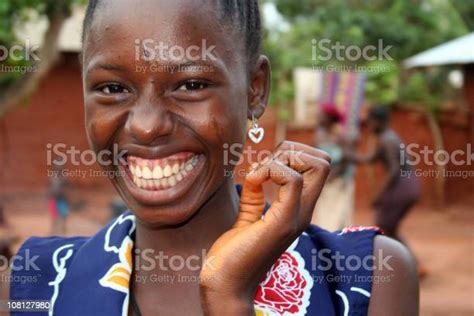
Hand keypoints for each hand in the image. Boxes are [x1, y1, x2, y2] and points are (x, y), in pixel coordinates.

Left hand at [200, 141, 330, 314]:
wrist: (225, 284)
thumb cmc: (234, 252)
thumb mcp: (248, 214)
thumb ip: (256, 192)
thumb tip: (258, 170)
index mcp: (298, 209)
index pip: (319, 167)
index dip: (293, 153)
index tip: (266, 165)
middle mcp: (304, 211)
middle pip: (324, 162)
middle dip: (292, 150)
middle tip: (265, 165)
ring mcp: (297, 217)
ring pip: (316, 165)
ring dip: (281, 158)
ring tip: (258, 175)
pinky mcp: (283, 222)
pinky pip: (292, 180)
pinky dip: (269, 170)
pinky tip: (252, 182)